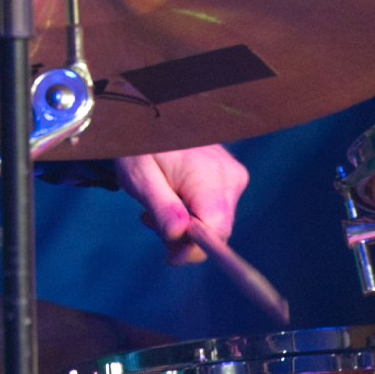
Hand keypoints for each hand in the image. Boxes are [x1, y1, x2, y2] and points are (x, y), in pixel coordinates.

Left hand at [113, 145, 248, 265]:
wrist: (150, 116)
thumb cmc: (141, 145)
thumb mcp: (141, 178)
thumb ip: (162, 208)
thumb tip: (179, 237)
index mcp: (211, 177)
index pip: (215, 232)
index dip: (193, 251)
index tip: (169, 256)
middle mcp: (231, 177)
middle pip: (216, 230)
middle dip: (184, 237)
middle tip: (150, 221)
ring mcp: (233, 175)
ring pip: (215, 221)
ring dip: (185, 225)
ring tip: (155, 207)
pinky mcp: (229, 176)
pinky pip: (215, 207)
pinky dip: (192, 212)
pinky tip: (170, 198)